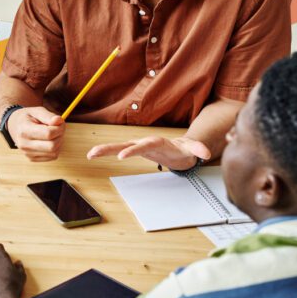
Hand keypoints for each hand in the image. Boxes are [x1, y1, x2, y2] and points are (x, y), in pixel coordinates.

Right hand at [7, 107, 64, 161]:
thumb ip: (48, 116)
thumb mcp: (36, 111)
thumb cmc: (28, 118)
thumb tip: (59, 121)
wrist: (15, 127)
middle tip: (58, 129)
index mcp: (24, 130)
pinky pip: (52, 157)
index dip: (59, 128)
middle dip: (60, 136)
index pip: (48, 134)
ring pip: (54, 153)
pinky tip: (49, 141)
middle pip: (52, 146)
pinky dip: (55, 149)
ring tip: (53, 134)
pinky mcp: (32, 159)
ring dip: (58, 142)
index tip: (59, 123)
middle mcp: (24, 145)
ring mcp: (27, 153)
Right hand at [86, 135, 209, 170]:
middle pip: (126, 144)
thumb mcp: (193, 150)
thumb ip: (198, 149)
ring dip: (104, 150)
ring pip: (119, 147)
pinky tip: (93, 155)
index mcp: (158, 141)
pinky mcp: (134, 150)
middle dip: (111, 148)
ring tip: (90, 154)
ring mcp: (138, 146)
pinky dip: (106, 152)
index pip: (144, 144)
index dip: (134, 150)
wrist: (180, 148)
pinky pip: (118, 151)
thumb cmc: (184, 149)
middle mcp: (145, 142)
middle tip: (96, 152)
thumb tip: (206, 152)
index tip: (123, 156)